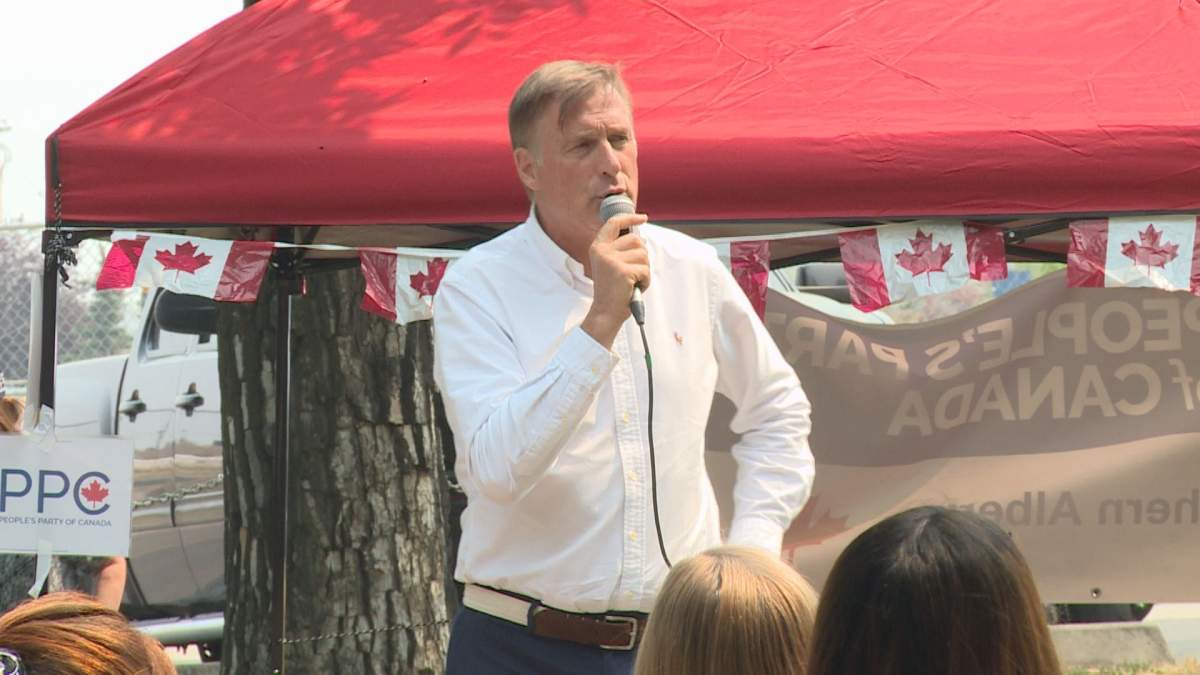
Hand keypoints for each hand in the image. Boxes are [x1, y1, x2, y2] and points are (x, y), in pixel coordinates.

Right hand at [581, 212, 649, 347]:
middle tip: (634, 272)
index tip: (643, 217)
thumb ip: (621, 250)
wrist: (605, 312)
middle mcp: (602, 251)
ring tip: (632, 282)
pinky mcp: (622, 271)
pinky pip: (645, 270)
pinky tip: (634, 288)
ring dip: (644, 270)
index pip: (614, 223)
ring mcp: (611, 260)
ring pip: (643, 255)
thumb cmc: (612, 290)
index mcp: (598, 247)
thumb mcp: (611, 265)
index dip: (629, 218)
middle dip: (642, 257)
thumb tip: (641, 239)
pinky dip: (645, 281)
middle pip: (636, 240)